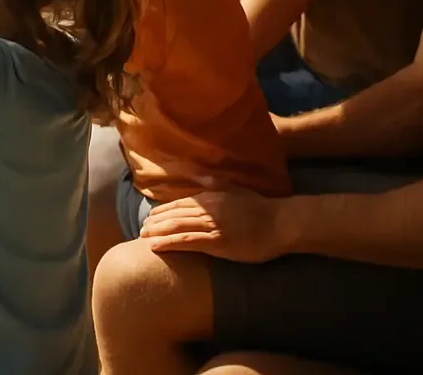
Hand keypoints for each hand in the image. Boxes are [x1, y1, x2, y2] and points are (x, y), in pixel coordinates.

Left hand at [138, 189, 288, 262]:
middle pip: (174, 214)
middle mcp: (208, 208)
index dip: (163, 210)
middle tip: (140, 230)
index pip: (180, 203)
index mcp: (211, 196)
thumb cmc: (260, 208)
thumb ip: (213, 182)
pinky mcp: (218, 242)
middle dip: (155, 221)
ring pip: (177, 226)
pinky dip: (169, 242)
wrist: (281, 223)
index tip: (150, 217)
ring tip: (143, 237)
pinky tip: (155, 246)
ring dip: (157, 232)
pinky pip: (188, 241)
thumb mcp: (234, 189)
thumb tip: (197, 175)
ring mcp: (213, 225)